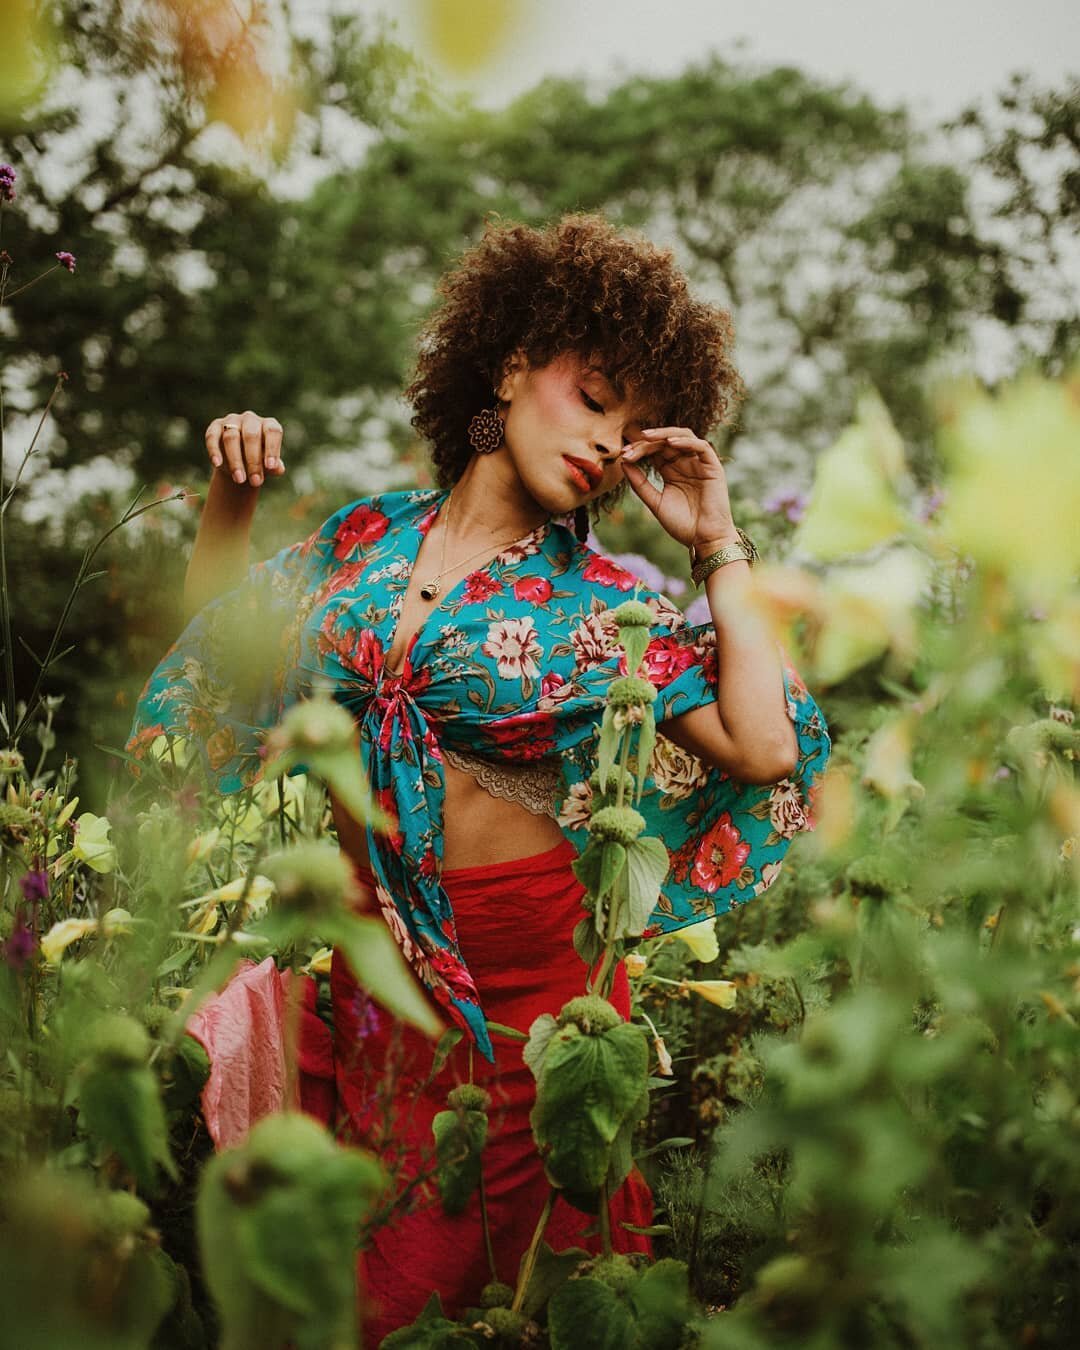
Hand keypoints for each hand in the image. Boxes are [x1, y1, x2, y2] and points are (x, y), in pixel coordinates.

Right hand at [204, 410, 285, 487]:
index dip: (272, 448)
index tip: (271, 467)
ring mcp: (232, 421)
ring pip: (231, 437)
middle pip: (251, 435)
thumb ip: (274, 467)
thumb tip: (278, 469)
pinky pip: (212, 436)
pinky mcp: (215, 427)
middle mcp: (251, 419)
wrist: (239, 465)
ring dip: (235, 460)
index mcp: (268, 425)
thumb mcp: (268, 466)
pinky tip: (217, 464)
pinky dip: (214, 450)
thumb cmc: (259, 463)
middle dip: (253, 460)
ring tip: (240, 480)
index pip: (272, 431)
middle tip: (255, 481)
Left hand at [619, 427, 737, 548]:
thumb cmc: (682, 524)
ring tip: (647, 437)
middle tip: (631, 448)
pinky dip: (686, 442)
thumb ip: (640, 484)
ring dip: (664, 434)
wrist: (704, 540)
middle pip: (665, 442)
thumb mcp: (655, 502)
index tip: (623, 456)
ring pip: (683, 437)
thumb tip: (623, 463)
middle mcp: (685, 464)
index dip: (639, 450)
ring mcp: (699, 464)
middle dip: (646, 442)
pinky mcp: (713, 467)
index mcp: (671, 471)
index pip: (654, 451)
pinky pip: (701, 446)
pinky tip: (670, 443)